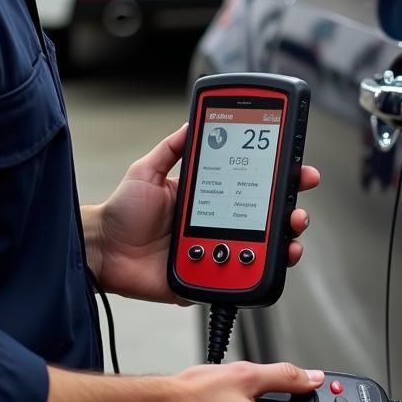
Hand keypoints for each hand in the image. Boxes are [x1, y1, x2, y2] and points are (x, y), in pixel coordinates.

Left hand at [83, 124, 320, 302]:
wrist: (101, 251)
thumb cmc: (121, 213)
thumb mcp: (146, 170)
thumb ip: (171, 148)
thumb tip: (192, 122)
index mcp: (209, 197)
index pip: (250, 185)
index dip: (276, 177)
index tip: (295, 165)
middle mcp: (218, 224)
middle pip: (266, 219)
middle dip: (291, 208)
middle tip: (300, 200)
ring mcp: (217, 251)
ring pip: (263, 251)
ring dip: (286, 242)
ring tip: (292, 232)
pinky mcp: (209, 279)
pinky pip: (239, 280)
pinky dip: (258, 273)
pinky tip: (270, 261)